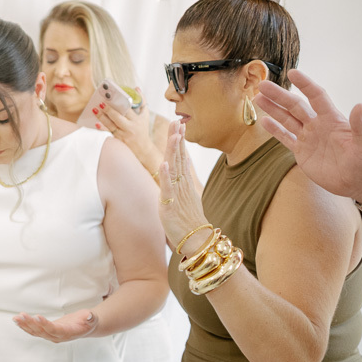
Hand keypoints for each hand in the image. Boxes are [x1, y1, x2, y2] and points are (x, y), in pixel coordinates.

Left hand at [13, 308, 97, 342]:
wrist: (85, 327)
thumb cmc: (88, 321)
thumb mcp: (92, 318)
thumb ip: (91, 318)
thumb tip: (90, 316)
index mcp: (68, 333)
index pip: (55, 330)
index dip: (45, 324)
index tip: (37, 317)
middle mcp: (57, 337)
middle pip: (42, 331)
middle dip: (31, 323)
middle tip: (22, 315)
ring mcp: (51, 336)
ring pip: (36, 332)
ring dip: (25, 325)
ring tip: (16, 318)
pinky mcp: (47, 332)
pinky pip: (34, 331)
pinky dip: (25, 326)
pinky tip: (17, 320)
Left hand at [94, 99, 151, 153]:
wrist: (142, 149)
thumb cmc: (142, 129)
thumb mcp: (145, 115)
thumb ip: (142, 101)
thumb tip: (136, 88)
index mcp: (136, 120)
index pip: (127, 110)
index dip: (119, 103)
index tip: (112, 97)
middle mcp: (130, 128)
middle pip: (117, 118)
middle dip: (108, 110)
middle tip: (100, 103)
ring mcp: (123, 135)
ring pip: (110, 126)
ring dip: (102, 118)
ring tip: (95, 110)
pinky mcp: (117, 140)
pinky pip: (108, 133)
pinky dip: (102, 129)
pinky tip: (96, 124)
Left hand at [158, 120, 210, 253]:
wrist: (197, 240)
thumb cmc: (190, 219)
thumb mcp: (188, 194)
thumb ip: (184, 176)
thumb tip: (183, 160)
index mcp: (184, 182)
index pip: (182, 157)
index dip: (180, 140)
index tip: (179, 124)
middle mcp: (181, 185)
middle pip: (179, 158)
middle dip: (177, 139)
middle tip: (178, 121)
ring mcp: (177, 194)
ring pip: (175, 169)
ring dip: (175, 151)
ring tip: (175, 135)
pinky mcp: (170, 205)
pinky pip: (167, 188)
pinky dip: (166, 175)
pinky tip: (164, 163)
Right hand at [254, 69, 361, 201]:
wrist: (358, 183)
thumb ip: (360, 126)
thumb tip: (360, 106)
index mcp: (333, 119)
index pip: (316, 97)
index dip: (305, 85)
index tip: (292, 73)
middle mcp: (318, 125)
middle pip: (295, 106)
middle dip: (279, 95)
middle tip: (262, 85)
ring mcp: (308, 138)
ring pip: (287, 119)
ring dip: (273, 109)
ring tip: (258, 98)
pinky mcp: (301, 152)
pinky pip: (285, 138)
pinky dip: (274, 130)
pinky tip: (264, 120)